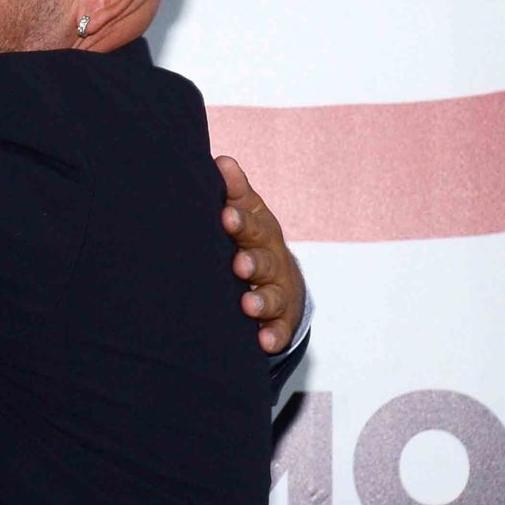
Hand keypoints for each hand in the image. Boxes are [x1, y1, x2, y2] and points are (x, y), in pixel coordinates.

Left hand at [216, 155, 304, 353]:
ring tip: (249, 305)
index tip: (226, 217)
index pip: (252, 224)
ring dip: (262, 301)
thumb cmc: (253, 242)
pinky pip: (278, 331)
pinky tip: (264, 343)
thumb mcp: (248, 214)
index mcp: (260, 233)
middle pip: (265, 260)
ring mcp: (277, 293)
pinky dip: (272, 337)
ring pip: (272, 297)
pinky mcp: (280, 322)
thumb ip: (234, 192)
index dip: (240, 221)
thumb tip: (222, 161)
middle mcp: (271, 262)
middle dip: (253, 262)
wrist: (282, 282)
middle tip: (239, 265)